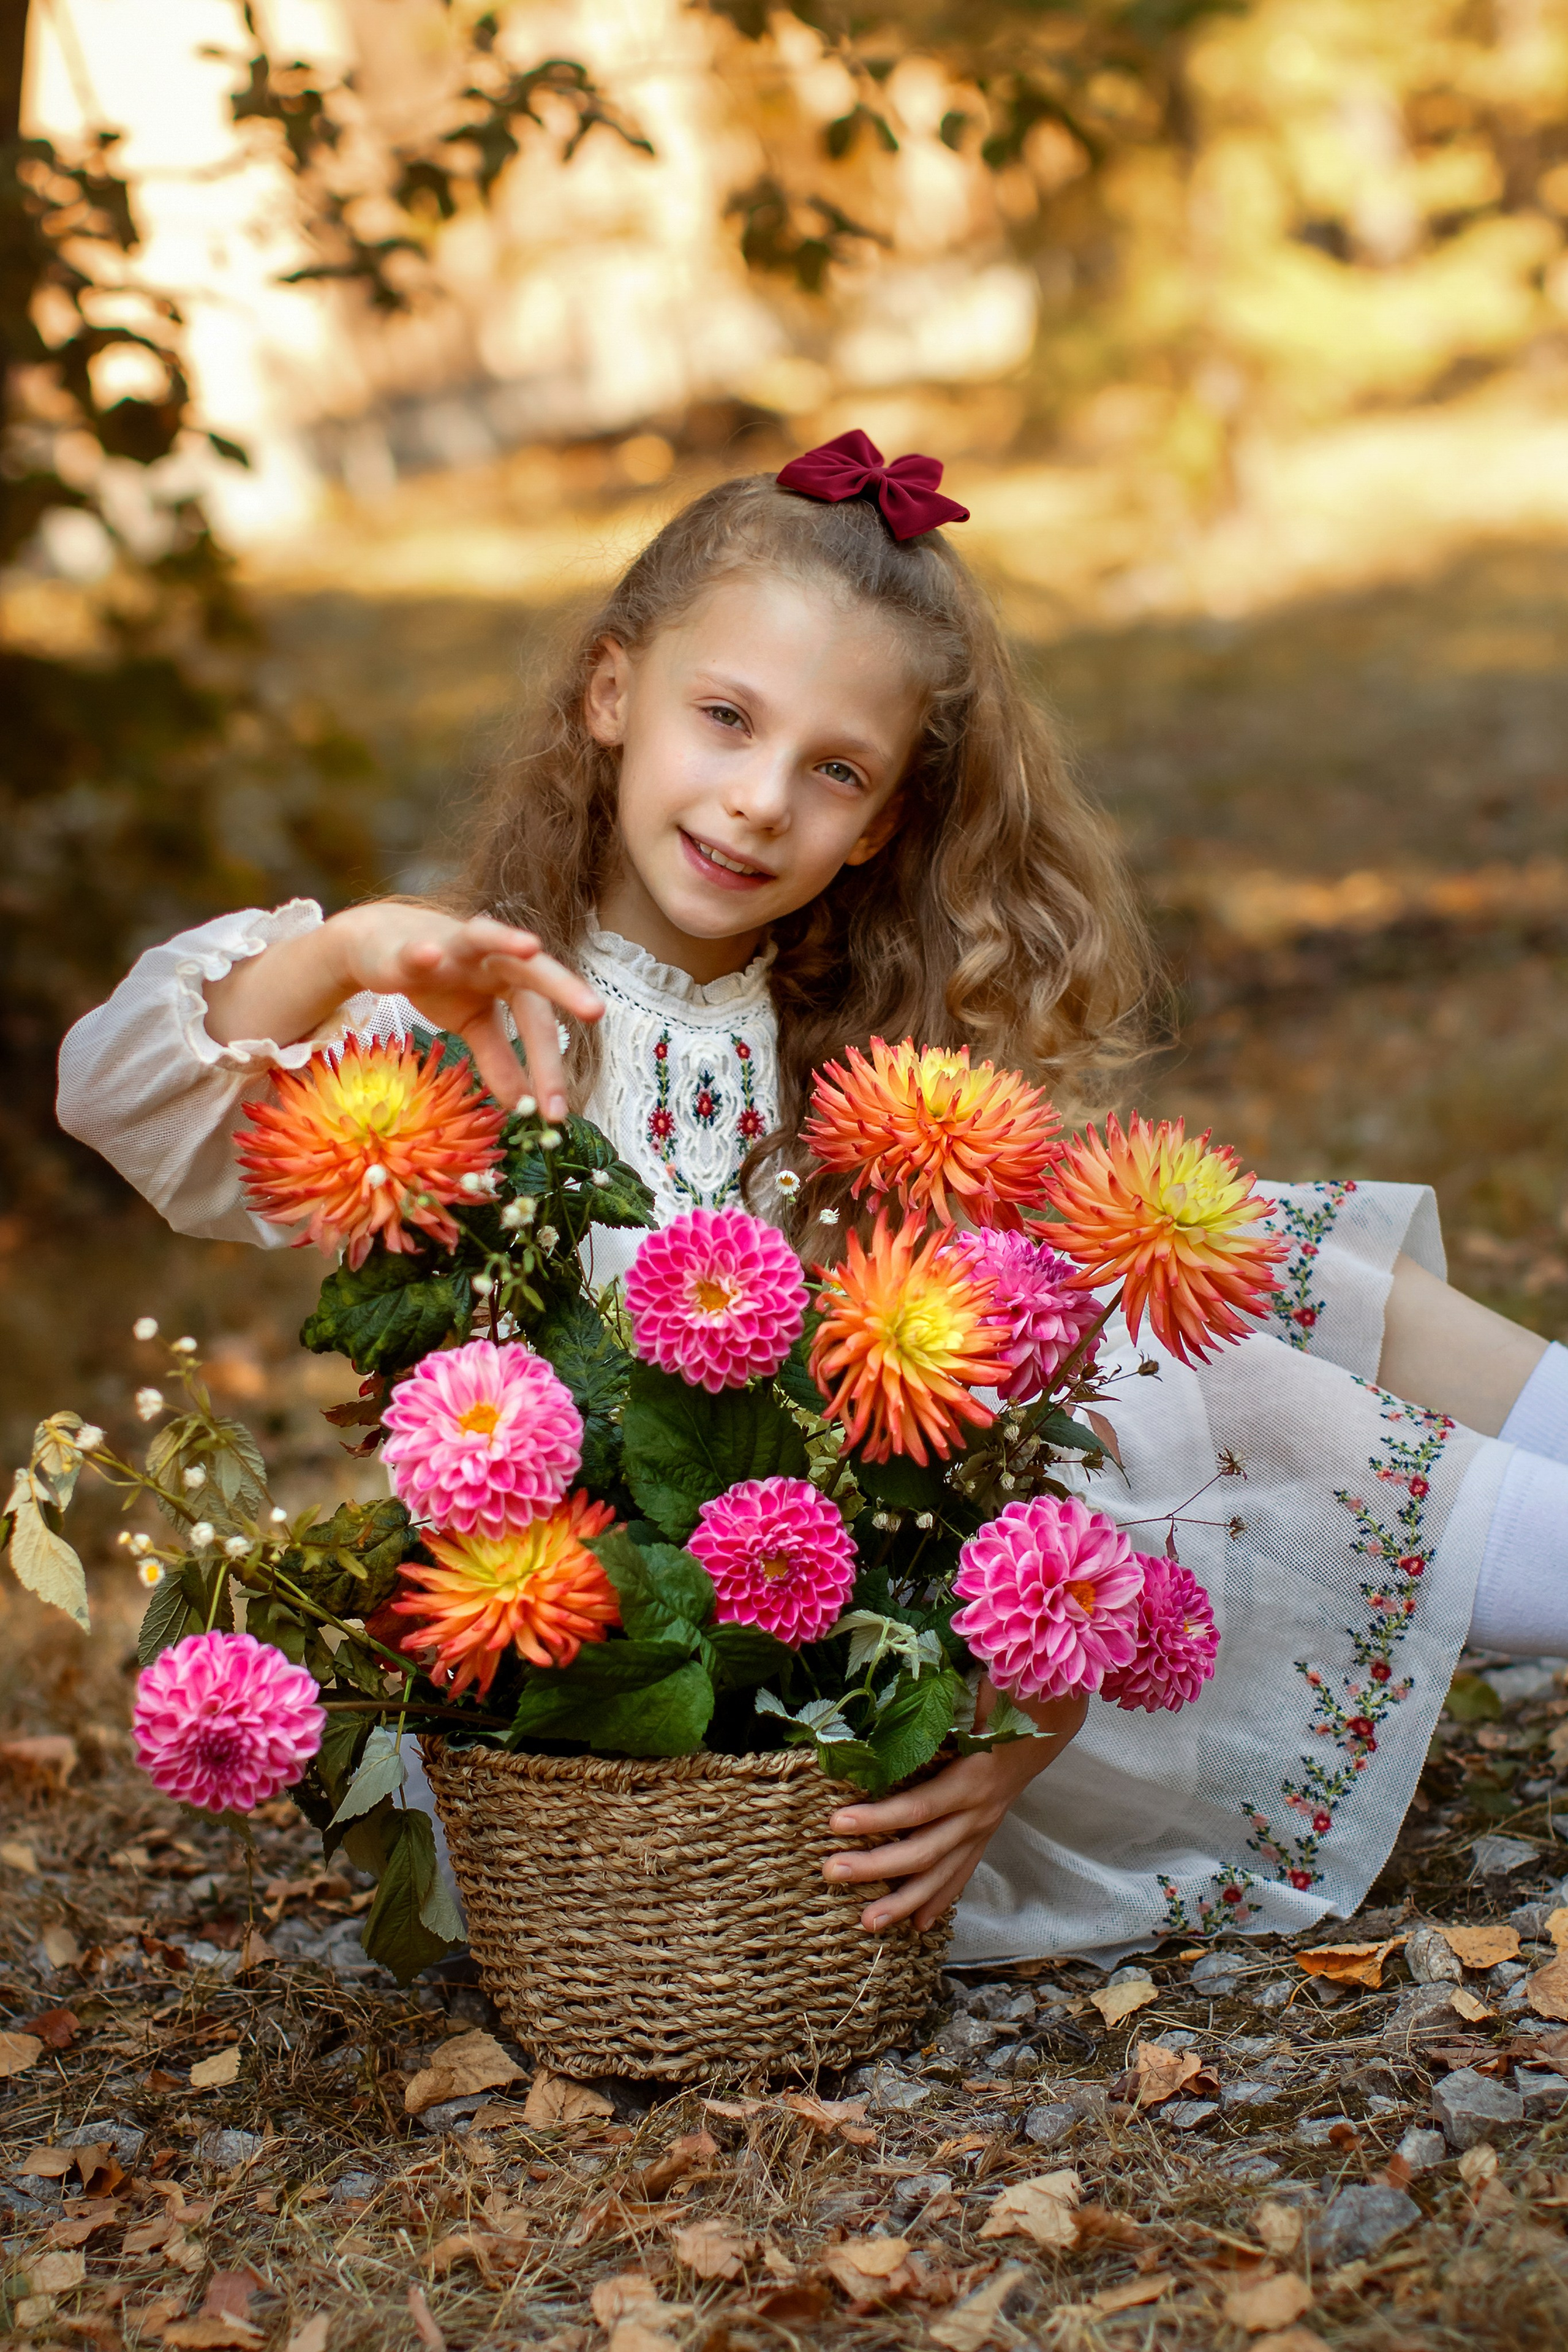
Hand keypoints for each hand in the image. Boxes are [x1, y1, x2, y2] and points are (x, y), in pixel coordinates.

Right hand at [206, 903, 603, 1121]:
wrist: (380, 946)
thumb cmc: (441, 981)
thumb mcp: (473, 1026)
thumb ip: (498, 1059)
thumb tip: (523, 1104)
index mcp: (512, 980)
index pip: (538, 1022)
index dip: (548, 1067)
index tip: (557, 1113)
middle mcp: (492, 956)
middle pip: (532, 972)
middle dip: (564, 988)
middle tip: (596, 1010)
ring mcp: (452, 945)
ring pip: (484, 936)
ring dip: (507, 939)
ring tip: (531, 947)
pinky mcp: (409, 945)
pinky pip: (416, 950)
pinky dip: (422, 953)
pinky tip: (427, 956)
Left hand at [821, 1688, 1086, 1932]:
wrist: (1049, 1723)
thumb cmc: (1004, 1702)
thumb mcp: (977, 1695)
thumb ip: (944, 1697)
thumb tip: (902, 1691)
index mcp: (973, 1779)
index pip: (919, 1806)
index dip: (880, 1818)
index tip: (836, 1822)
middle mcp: (978, 1812)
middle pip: (925, 1850)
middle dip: (877, 1866)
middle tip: (830, 1872)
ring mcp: (982, 1829)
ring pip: (942, 1874)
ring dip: (903, 1900)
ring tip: (866, 1923)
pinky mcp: (983, 1835)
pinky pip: (960, 1873)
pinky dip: (938, 1899)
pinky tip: (915, 1926)